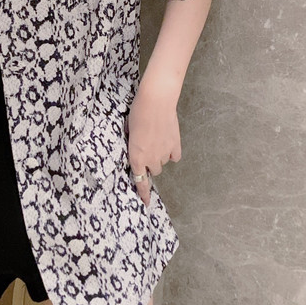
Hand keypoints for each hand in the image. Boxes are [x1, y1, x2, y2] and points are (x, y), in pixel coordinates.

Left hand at [126, 84, 181, 206]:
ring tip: (157, 139)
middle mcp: (151, 159)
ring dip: (160, 155)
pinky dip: (172, 151)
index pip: (140, 181)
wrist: (156, 101)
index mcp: (136, 156)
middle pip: (154, 170)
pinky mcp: (176, 145)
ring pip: (164, 162)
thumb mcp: (129, 130)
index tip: (146, 203)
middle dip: (151, 162)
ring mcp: (165, 153)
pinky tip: (168, 140)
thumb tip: (136, 146)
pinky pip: (175, 156)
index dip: (144, 194)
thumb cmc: (138, 112)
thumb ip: (132, 143)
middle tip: (148, 147)